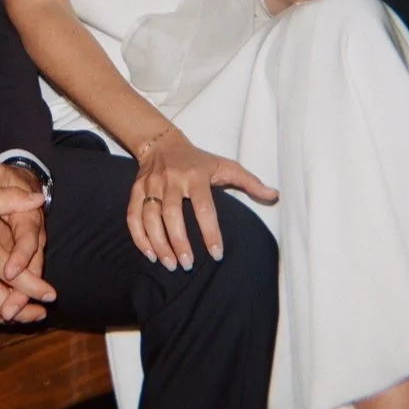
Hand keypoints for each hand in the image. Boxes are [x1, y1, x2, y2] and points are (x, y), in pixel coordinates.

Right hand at [0, 182, 54, 324]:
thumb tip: (38, 198)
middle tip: (42, 313)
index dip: (35, 287)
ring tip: (25, 316)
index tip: (52, 295)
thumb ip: (10, 199)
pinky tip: (0, 310)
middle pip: (3, 301)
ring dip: (7, 317)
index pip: (13, 274)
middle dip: (26, 312)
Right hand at [130, 133, 276, 271]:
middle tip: (187, 265)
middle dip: (179, 243)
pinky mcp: (136, 190)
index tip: (216, 254)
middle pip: (172, 215)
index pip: (204, 207)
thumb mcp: (225, 166)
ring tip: (169, 264)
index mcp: (196, 176)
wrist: (161, 143)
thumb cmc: (198, 160)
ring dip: (159, 244)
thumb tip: (275, 195)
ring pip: (150, 217)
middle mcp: (172, 180)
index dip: (210, 232)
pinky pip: (133, 216)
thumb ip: (250, 182)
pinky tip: (150, 254)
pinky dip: (139, 237)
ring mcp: (151, 185)